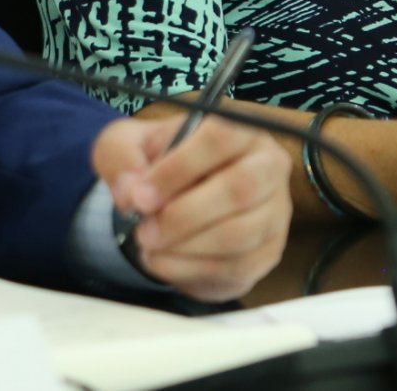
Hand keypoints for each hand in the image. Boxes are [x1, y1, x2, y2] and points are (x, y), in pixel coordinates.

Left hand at [93, 111, 291, 300]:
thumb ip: (122, 157)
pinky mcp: (269, 251)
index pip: (220, 138)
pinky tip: (163, 261)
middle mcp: (268, 165)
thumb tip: (131, 191)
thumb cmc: (156, 163)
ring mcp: (274, 211)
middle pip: (239, 189)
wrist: (174, 200)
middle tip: (144, 230)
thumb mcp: (126, 145)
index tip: (141, 196)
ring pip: (239, 234)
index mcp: (239, 127)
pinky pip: (236, 266)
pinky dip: (192, 269)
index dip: (178, 169)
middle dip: (184, 215)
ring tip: (149, 245)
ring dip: (186, 246)